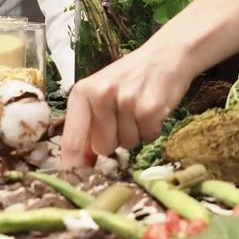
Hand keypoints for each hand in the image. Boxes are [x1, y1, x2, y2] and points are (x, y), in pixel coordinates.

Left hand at [60, 37, 195, 167]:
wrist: (166, 55)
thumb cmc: (130, 77)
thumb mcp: (102, 94)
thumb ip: (88, 125)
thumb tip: (79, 166)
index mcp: (82, 93)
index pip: (71, 140)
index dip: (72, 166)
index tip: (71, 184)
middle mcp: (100, 96)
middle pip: (102, 148)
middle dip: (115, 141)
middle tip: (124, 117)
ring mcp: (125, 101)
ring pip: (127, 144)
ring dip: (136, 133)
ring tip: (139, 109)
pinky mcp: (149, 108)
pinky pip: (147, 137)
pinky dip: (152, 129)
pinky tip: (153, 109)